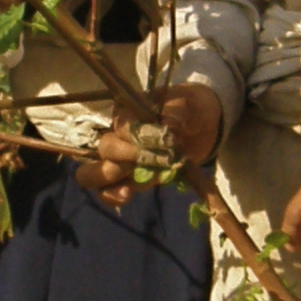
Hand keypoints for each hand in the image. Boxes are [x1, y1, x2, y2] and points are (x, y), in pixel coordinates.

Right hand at [79, 85, 220, 209]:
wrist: (204, 126)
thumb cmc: (190, 108)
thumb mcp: (187, 104)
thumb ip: (175, 114)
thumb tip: (166, 129)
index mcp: (127, 112)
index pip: (121, 126)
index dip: (136, 139)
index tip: (164, 142)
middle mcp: (118, 135)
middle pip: (104, 150)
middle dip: (119, 160)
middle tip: (141, 163)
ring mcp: (122, 159)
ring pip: (96, 173)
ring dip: (110, 182)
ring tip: (127, 189)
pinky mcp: (131, 178)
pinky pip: (110, 190)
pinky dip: (114, 195)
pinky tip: (126, 196)